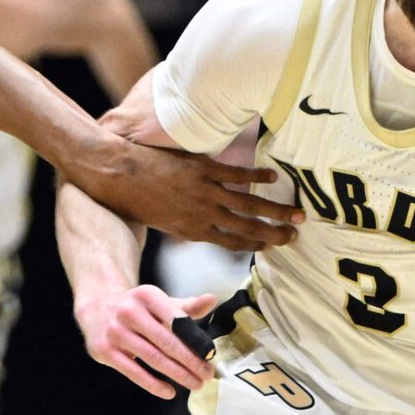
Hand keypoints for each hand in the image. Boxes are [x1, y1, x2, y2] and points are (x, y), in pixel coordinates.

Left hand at [71, 135, 299, 251]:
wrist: (117, 174)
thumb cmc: (134, 199)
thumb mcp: (161, 221)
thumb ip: (185, 224)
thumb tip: (201, 227)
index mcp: (192, 231)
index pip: (233, 242)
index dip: (257, 244)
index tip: (274, 244)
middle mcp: (203, 215)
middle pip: (248, 227)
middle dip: (275, 232)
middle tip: (297, 234)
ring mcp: (205, 191)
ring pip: (248, 203)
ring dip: (276, 209)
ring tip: (298, 212)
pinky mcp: (202, 169)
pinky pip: (236, 174)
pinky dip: (257, 176)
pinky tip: (273, 178)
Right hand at [78, 286, 214, 398]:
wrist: (96, 309)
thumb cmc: (137, 309)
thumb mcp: (159, 303)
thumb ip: (186, 307)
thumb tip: (212, 300)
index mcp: (147, 295)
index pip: (177, 321)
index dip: (196, 341)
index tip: (211, 355)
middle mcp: (129, 311)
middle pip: (167, 342)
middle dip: (191, 361)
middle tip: (207, 375)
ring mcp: (115, 332)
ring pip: (153, 358)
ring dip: (178, 374)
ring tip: (195, 384)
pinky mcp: (105, 350)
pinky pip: (134, 372)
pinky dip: (153, 384)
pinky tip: (169, 392)